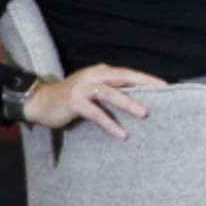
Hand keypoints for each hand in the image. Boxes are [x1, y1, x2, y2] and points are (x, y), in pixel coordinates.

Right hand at [25, 65, 164, 138]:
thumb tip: (137, 98)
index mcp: (100, 72)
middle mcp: (93, 76)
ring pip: (110, 93)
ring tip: (144, 113)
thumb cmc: (70, 98)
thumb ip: (110, 90)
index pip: (127, 73)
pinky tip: (121, 134)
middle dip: (144, 83)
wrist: (39, 102)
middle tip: (162, 92)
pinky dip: (110, 124)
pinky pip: (96, 113)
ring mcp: (83, 88)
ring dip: (129, 103)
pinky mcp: (75, 102)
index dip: (146, 78)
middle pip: (123, 77)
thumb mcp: (92, 90)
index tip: (165, 85)